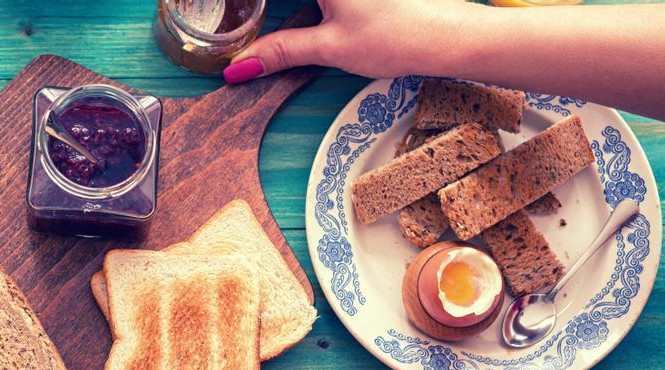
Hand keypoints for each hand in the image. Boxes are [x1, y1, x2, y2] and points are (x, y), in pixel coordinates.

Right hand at [223, 0, 469, 82]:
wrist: (449, 34)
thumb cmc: (396, 35)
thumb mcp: (329, 46)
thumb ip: (281, 51)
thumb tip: (239, 67)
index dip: (235, 2)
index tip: (215, 9)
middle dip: (258, 6)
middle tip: (227, 14)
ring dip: (282, 6)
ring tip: (257, 15)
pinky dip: (297, 4)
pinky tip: (291, 11)